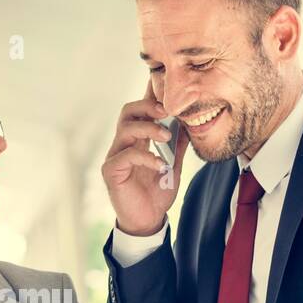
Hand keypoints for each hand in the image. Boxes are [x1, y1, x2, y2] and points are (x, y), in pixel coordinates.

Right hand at [101, 76, 190, 236]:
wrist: (148, 221)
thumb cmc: (157, 193)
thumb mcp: (174, 165)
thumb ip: (179, 144)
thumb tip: (191, 122)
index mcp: (138, 139)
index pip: (142, 110)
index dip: (151, 94)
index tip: (165, 81)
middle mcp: (124, 144)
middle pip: (128, 111)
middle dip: (148, 106)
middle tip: (168, 110)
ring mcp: (115, 156)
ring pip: (125, 129)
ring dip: (147, 128)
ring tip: (165, 136)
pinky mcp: (111, 172)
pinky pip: (126, 156)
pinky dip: (145, 157)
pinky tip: (160, 166)